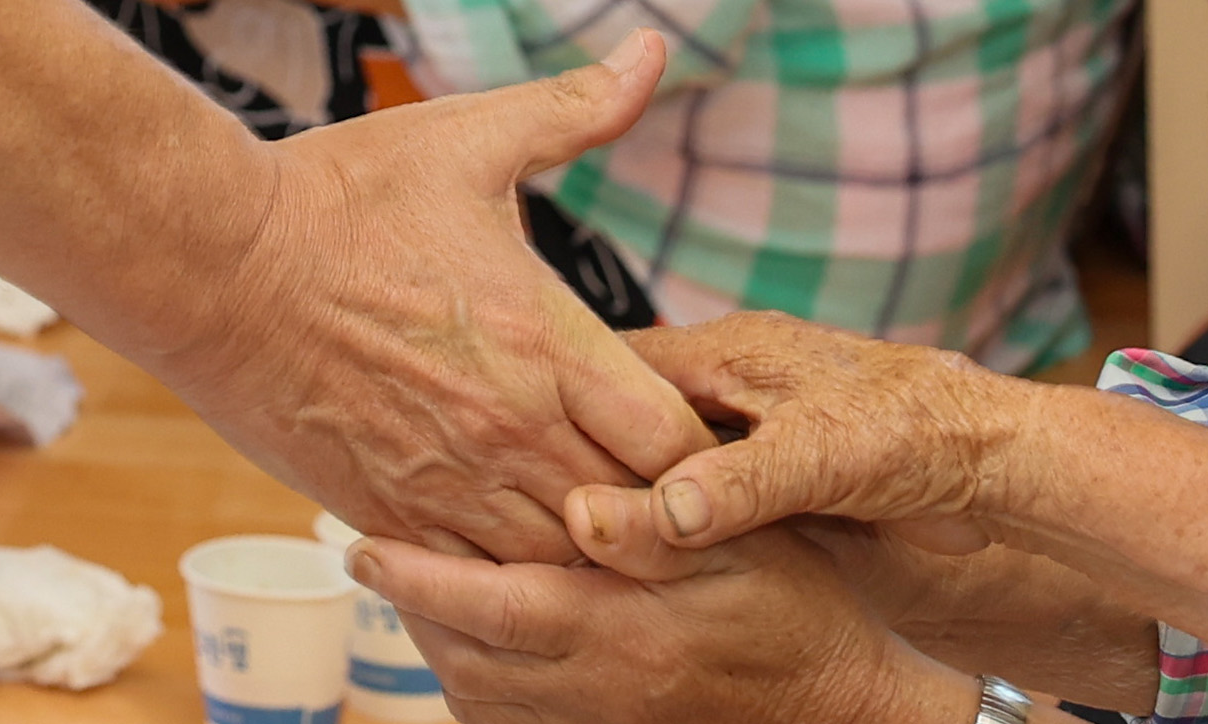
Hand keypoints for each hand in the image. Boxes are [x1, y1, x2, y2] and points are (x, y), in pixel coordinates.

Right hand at [157, 32, 707, 563]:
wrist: (208, 263)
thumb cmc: (337, 193)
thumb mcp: (465, 137)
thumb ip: (574, 108)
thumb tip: (652, 48)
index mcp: (546, 341)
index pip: (677, 443)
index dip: (703, 453)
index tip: (696, 435)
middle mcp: (511, 429)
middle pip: (635, 522)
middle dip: (661, 518)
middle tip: (669, 503)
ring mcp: (448, 485)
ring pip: (562, 570)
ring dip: (587, 557)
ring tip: (597, 534)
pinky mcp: (389, 517)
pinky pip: (476, 594)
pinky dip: (507, 587)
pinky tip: (513, 559)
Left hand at [352, 524, 959, 723]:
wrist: (845, 706)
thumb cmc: (799, 608)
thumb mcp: (745, 545)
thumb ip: (655, 523)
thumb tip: (575, 504)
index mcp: (623, 630)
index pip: (490, 607)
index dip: (416, 577)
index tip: (362, 546)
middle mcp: (601, 690)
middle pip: (465, 662)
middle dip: (415, 611)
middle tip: (380, 558)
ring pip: (481, 703)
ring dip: (440, 651)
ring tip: (420, 594)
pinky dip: (480, 692)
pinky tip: (478, 647)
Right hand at [557, 314, 1023, 569]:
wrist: (995, 461)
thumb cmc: (918, 430)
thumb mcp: (816, 458)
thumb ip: (731, 485)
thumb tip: (644, 513)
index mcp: (729, 352)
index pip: (619, 365)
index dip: (571, 402)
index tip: (525, 445)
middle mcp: (733, 380)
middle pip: (634, 412)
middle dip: (593, 454)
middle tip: (542, 502)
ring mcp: (753, 422)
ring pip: (668, 452)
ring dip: (636, 487)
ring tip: (580, 531)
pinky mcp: (777, 465)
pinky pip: (706, 486)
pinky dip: (679, 513)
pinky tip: (652, 546)